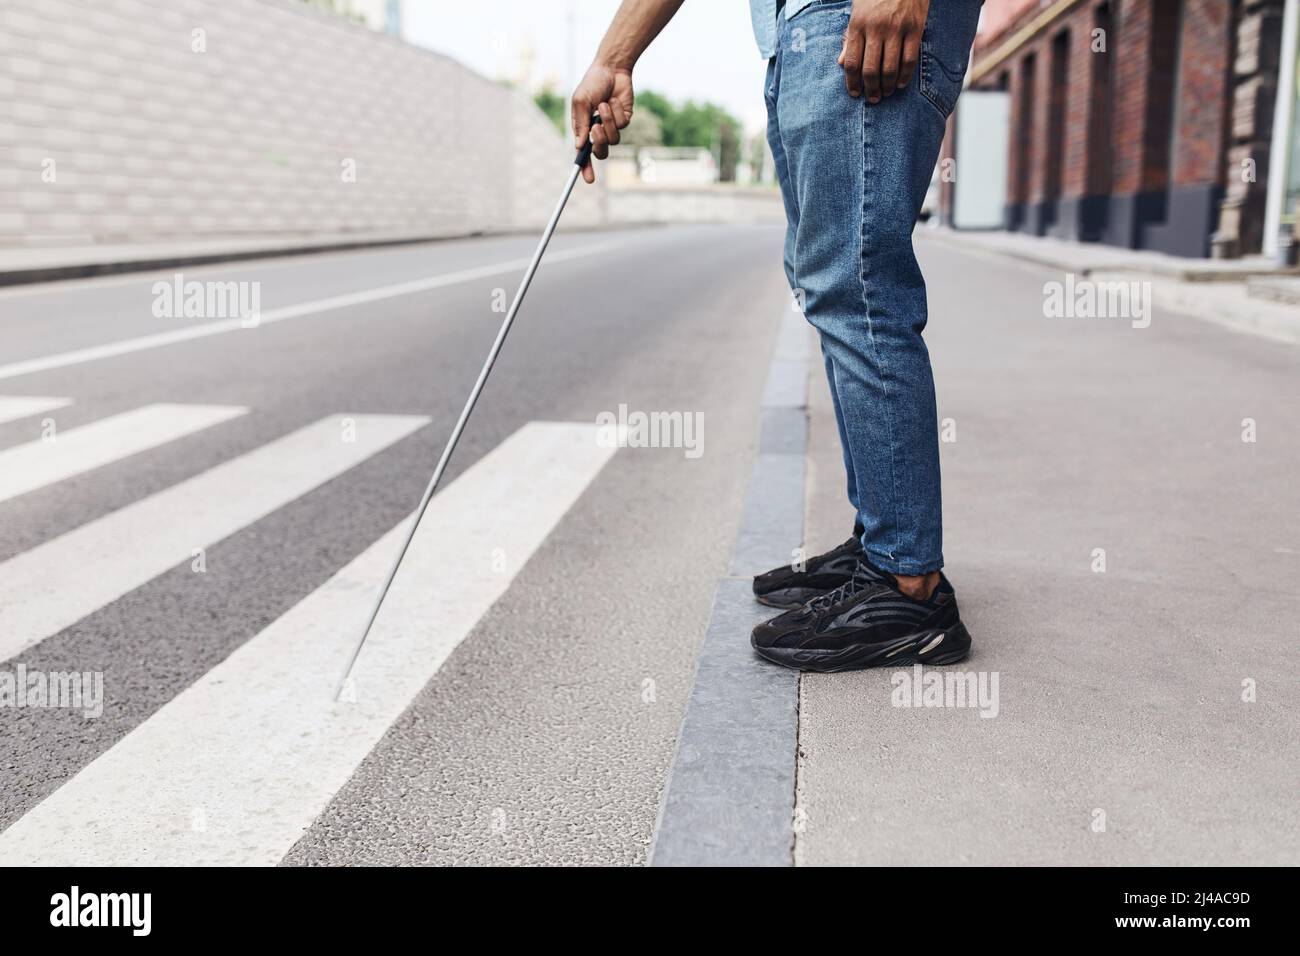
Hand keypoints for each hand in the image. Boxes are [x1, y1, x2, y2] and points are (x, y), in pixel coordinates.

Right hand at [571, 62, 633, 183]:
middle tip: (596, 129)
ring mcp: (612, 126)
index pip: (584, 154)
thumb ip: (580, 123)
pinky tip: (614, 100)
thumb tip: (579, 146)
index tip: (588, 179)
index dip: (585, 168)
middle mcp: (598, 131)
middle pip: (601, 152)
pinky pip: (622, 125)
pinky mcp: (624, 119)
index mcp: (583, 129)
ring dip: (608, 122)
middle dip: (599, 143)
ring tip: (604, 105)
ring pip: (613, 139)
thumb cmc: (592, 83)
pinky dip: (617, 112)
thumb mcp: (580, 101)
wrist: (612, 68)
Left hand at [838, 0, 928, 102]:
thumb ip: (850, 37)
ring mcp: (896, 29)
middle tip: (872, 99)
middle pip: (870, 70)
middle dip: (870, 90)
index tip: (855, 93)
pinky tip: (901, 84)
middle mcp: (876, 28)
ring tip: (886, 93)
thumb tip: (841, 63)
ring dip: (887, 86)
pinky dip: (905, 76)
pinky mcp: (915, 28)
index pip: (851, 62)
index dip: (852, 82)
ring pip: (890, 68)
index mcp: (858, 25)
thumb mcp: (857, 10)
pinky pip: (909, 59)